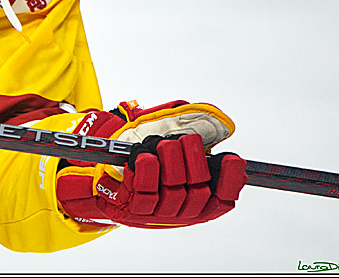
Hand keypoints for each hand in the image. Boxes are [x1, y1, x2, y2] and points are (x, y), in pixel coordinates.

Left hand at [55, 100, 246, 227]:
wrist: (107, 173)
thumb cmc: (145, 158)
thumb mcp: (172, 142)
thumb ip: (197, 134)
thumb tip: (222, 126)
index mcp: (198, 201)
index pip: (225, 198)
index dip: (231, 179)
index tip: (231, 157)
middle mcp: (180, 211)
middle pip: (199, 191)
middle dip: (194, 160)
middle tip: (186, 140)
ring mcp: (156, 213)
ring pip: (173, 191)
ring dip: (170, 161)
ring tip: (163, 144)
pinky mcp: (131, 208)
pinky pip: (143, 192)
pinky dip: (145, 171)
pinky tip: (144, 157)